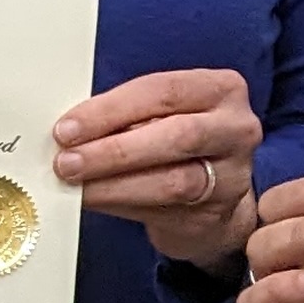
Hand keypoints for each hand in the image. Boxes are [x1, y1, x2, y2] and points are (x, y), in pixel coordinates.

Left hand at [52, 68, 261, 266]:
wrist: (212, 197)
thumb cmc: (175, 143)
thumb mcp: (160, 115)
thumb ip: (126, 116)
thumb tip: (67, 130)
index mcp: (221, 89)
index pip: (163, 91)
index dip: (111, 109)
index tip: (67, 127)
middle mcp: (236, 128)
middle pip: (176, 135)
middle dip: (113, 149)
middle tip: (67, 161)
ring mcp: (233, 174)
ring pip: (172, 180)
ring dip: (114, 183)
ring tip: (75, 184)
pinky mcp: (217, 213)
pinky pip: (165, 209)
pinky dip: (121, 203)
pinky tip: (93, 199)